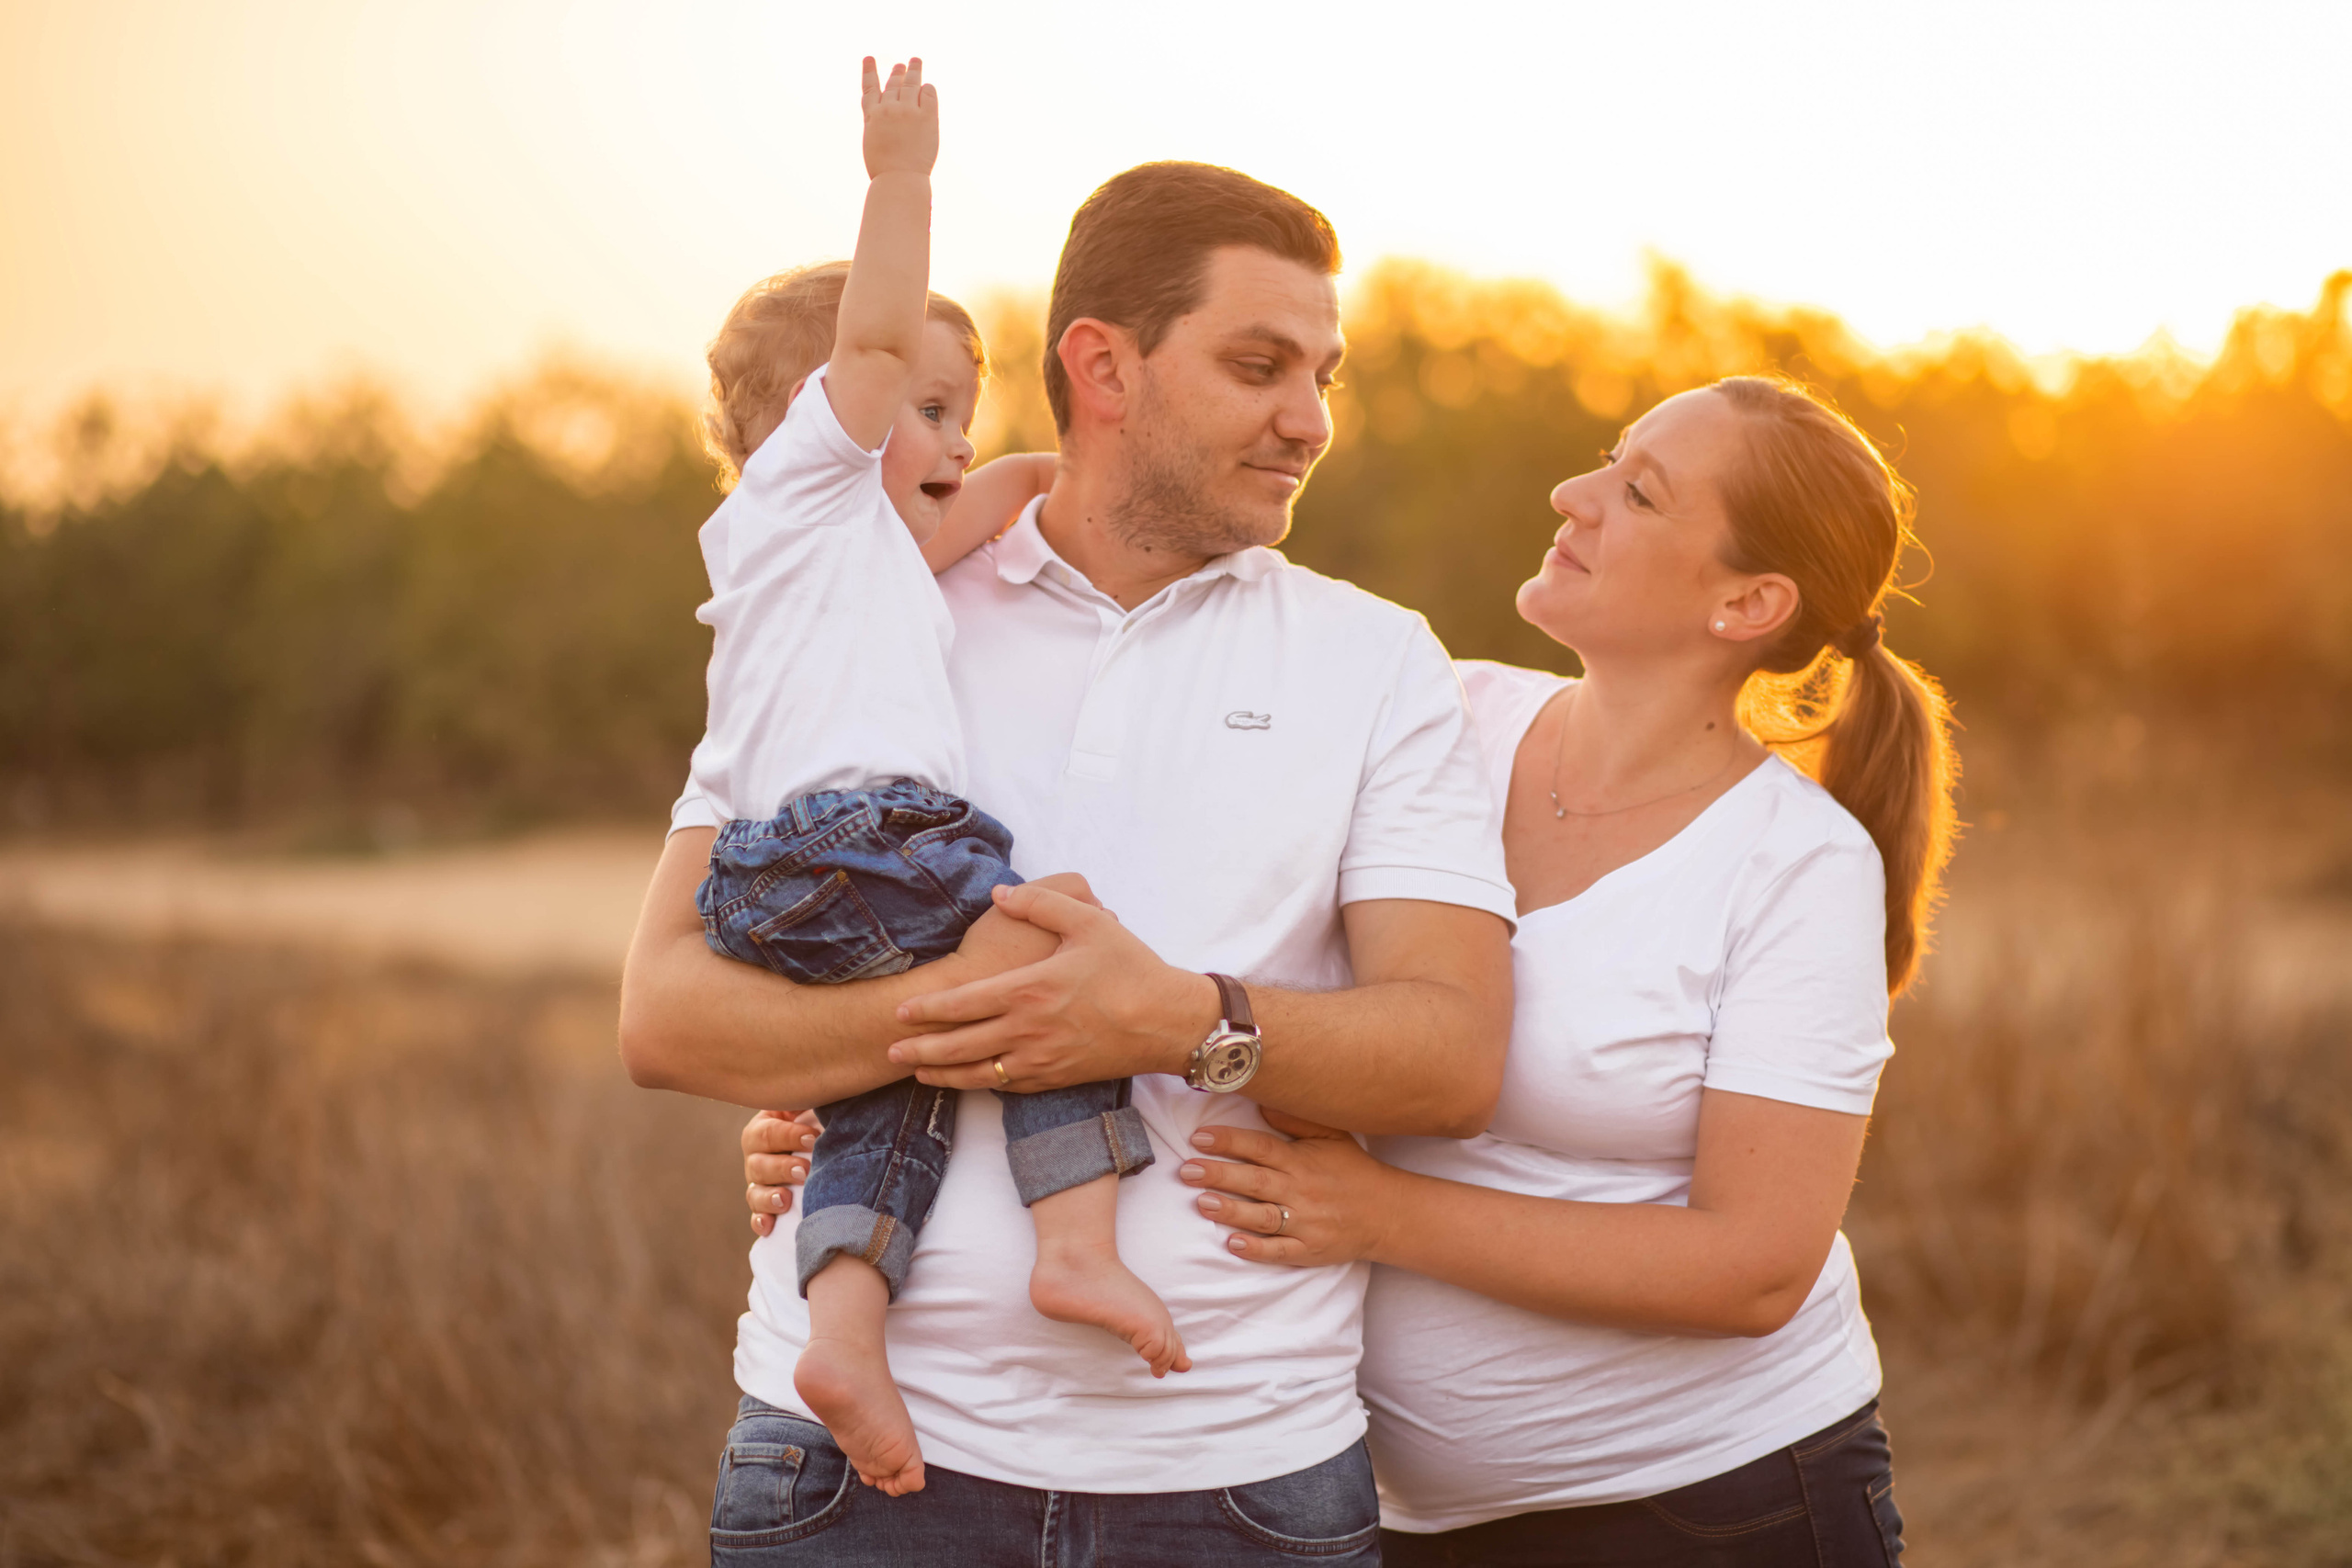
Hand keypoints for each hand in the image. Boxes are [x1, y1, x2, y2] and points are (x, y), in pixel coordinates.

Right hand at [743, 1108, 819, 1237]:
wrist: (821, 1145)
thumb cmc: (817, 1120)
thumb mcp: (812, 1104)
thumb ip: (812, 1098)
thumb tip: (824, 1087)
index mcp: (764, 1128)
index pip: (769, 1132)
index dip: (789, 1135)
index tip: (815, 1137)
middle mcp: (756, 1156)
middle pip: (758, 1164)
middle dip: (782, 1168)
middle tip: (805, 1170)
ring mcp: (758, 1183)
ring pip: (754, 1192)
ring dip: (768, 1197)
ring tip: (785, 1200)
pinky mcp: (765, 1206)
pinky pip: (757, 1217)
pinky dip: (761, 1222)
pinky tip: (768, 1227)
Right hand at [861, 56, 936, 179]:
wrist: (899, 180)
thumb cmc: (885, 170)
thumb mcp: (874, 143)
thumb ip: (881, 124)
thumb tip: (893, 109)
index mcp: (872, 116)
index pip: (870, 88)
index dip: (869, 71)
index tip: (869, 58)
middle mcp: (888, 109)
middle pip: (894, 84)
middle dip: (898, 73)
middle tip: (902, 65)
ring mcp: (907, 111)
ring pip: (911, 84)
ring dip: (913, 71)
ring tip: (915, 61)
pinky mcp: (926, 117)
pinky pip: (928, 94)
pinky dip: (927, 88)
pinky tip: (927, 86)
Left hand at [889, 880, 1219, 1092]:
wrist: (1168, 1022)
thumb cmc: (1131, 969)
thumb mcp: (1089, 922)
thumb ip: (1041, 903)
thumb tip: (1000, 894)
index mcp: (1029, 990)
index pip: (963, 1005)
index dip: (927, 1010)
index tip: (900, 1012)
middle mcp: (1028, 1031)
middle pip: (960, 1047)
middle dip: (921, 1051)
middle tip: (890, 1051)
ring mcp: (1042, 1060)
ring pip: (979, 1074)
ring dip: (944, 1075)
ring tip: (917, 1074)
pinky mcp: (1058, 1078)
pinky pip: (1009, 1087)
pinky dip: (983, 1086)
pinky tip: (970, 1082)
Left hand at [1177, 1109, 1395, 1266]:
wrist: (1387, 1213)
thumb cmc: (1353, 1170)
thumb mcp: (1332, 1136)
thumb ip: (1296, 1120)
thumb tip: (1261, 1102)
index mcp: (1302, 1161)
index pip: (1261, 1147)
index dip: (1229, 1141)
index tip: (1199, 1138)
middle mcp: (1301, 1190)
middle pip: (1255, 1181)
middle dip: (1219, 1175)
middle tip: (1186, 1170)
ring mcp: (1305, 1223)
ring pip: (1262, 1217)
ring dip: (1231, 1210)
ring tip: (1201, 1203)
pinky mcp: (1309, 1250)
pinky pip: (1279, 1251)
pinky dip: (1256, 1249)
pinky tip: (1231, 1244)